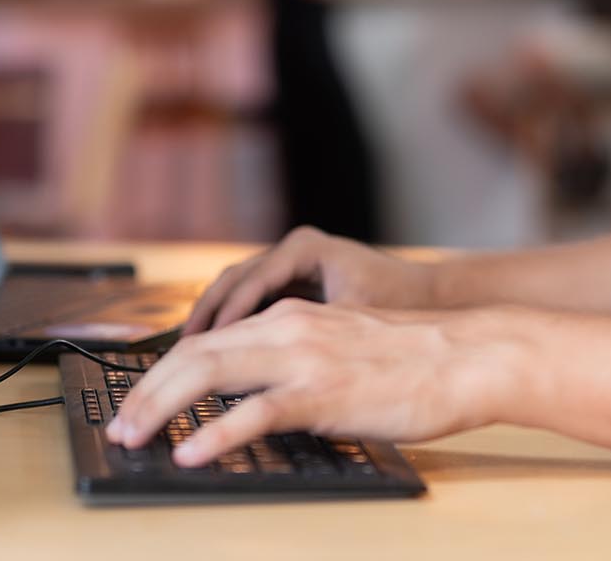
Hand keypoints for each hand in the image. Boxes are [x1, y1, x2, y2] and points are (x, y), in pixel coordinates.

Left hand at [106, 300, 515, 466]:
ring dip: (161, 407)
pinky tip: (191, 452)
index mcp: (289, 318)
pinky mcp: (323, 392)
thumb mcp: (341, 349)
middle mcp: (287, 328)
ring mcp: (303, 357)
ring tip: (134, 437)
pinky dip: (214, 434)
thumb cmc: (415, 362)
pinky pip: (255, 412)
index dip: (162, 372)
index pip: (206, 340)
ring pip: (209, 373)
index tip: (136, 402)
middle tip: (119, 427)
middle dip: (145, 391)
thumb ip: (297, 364)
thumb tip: (259, 399)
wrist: (468, 356)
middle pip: (194, 353)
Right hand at [181, 226, 436, 334]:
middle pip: (232, 281)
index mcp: (304, 248)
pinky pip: (250, 302)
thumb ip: (313, 333)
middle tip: (178, 354)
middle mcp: (292, 250)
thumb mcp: (354, 321)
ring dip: (212, 321)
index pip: (251, 280)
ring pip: (235, 290)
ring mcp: (290, 264)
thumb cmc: (400, 308)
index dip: (225, 316)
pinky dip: (232, 325)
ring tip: (185, 357)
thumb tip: (269, 361)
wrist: (432, 298)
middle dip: (205, 317)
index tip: (203, 347)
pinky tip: (215, 355)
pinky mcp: (292, 284)